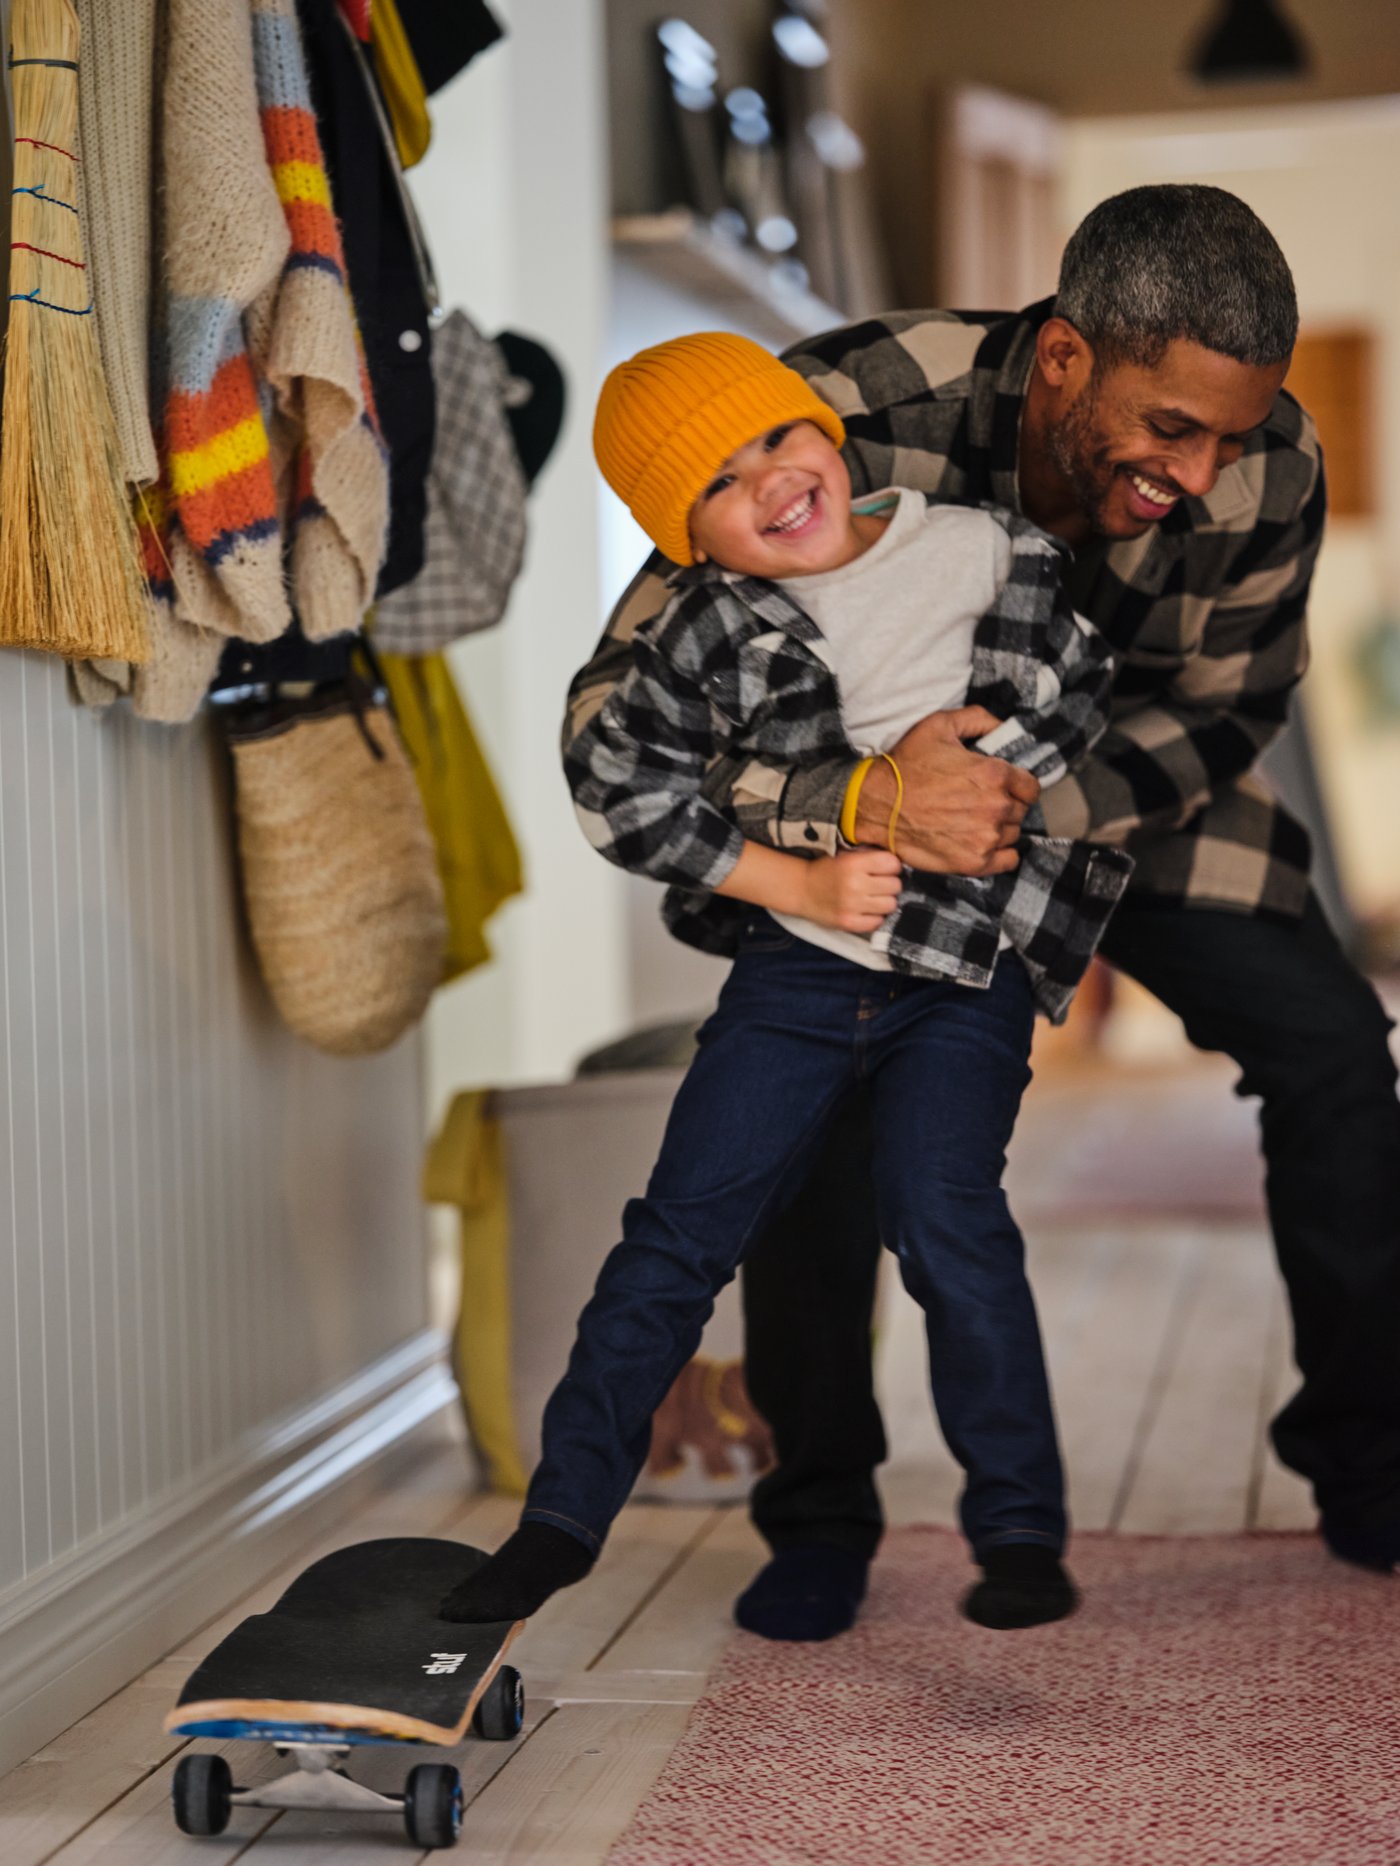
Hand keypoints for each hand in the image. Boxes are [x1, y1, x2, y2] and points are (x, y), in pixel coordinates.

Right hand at [798, 848, 902, 931]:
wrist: (801, 889)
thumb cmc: (826, 870)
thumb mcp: (846, 855)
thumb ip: (870, 856)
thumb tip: (898, 861)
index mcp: (853, 863)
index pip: (892, 864)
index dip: (891, 866)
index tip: (884, 869)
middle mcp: (854, 884)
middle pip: (895, 885)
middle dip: (889, 884)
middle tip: (877, 884)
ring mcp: (852, 906)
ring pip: (890, 904)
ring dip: (884, 901)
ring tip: (873, 898)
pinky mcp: (848, 923)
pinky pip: (878, 922)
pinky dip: (875, 917)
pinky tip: (866, 910)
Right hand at [855, 708, 1039, 876]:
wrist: (876, 805)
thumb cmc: (906, 765)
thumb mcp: (939, 726)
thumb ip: (978, 719)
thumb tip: (1003, 726)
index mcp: (994, 774)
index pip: (1031, 786)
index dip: (1017, 785)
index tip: (1002, 786)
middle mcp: (996, 807)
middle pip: (1020, 811)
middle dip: (1006, 805)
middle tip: (981, 803)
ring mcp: (986, 838)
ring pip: (1013, 834)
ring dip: (1000, 828)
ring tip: (976, 822)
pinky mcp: (974, 862)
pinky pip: (1008, 860)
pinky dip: (1000, 853)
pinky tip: (982, 843)